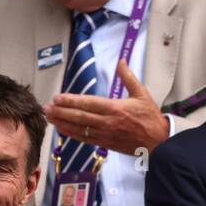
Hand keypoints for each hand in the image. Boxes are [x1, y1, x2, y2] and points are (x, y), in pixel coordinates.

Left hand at [44, 60, 168, 155]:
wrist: (158, 141)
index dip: (71, 101)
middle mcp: (107, 122)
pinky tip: (61, 129)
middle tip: (46, 108)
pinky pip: (84, 139)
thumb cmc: (150, 118)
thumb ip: (128, 77)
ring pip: (79, 128)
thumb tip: (122, 61)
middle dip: (61, 112)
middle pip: (79, 116)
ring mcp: (105, 134)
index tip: (58, 97)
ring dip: (62, 122)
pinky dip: (71, 134)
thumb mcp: (141, 93)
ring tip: (49, 117)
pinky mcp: (105, 143)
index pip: (88, 103)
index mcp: (115, 108)